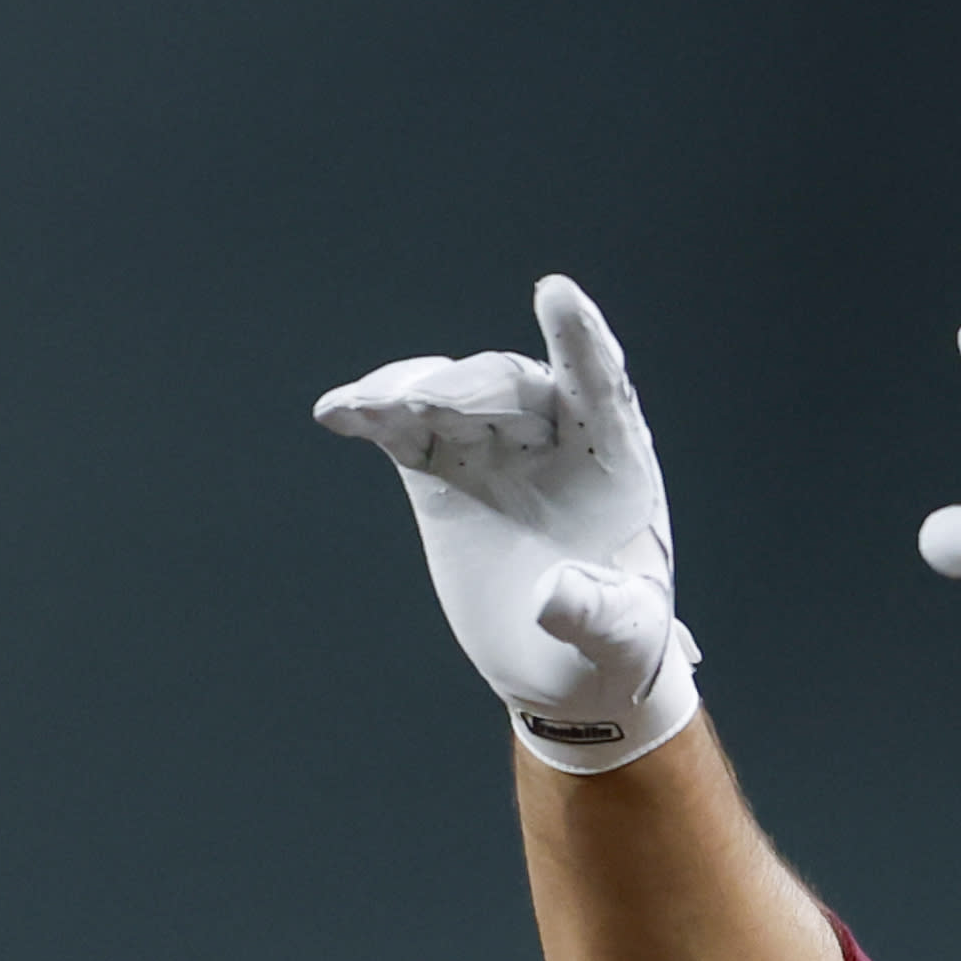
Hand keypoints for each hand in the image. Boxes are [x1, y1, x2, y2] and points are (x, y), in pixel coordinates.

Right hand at [314, 275, 703, 772]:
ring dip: (411, 392)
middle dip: (468, 387)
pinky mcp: (442, 470)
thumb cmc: (613, 644)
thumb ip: (599, 613)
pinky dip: (372, 415)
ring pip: (451, 396)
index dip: (579, 340)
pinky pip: (404, 429)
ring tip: (372, 408)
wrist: (562, 666)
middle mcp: (554, 438)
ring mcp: (493, 448)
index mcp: (616, 462)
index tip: (555, 294)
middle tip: (422, 403)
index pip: (601, 386)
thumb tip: (550, 594)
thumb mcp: (623, 640)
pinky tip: (337, 413)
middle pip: (512, 385)